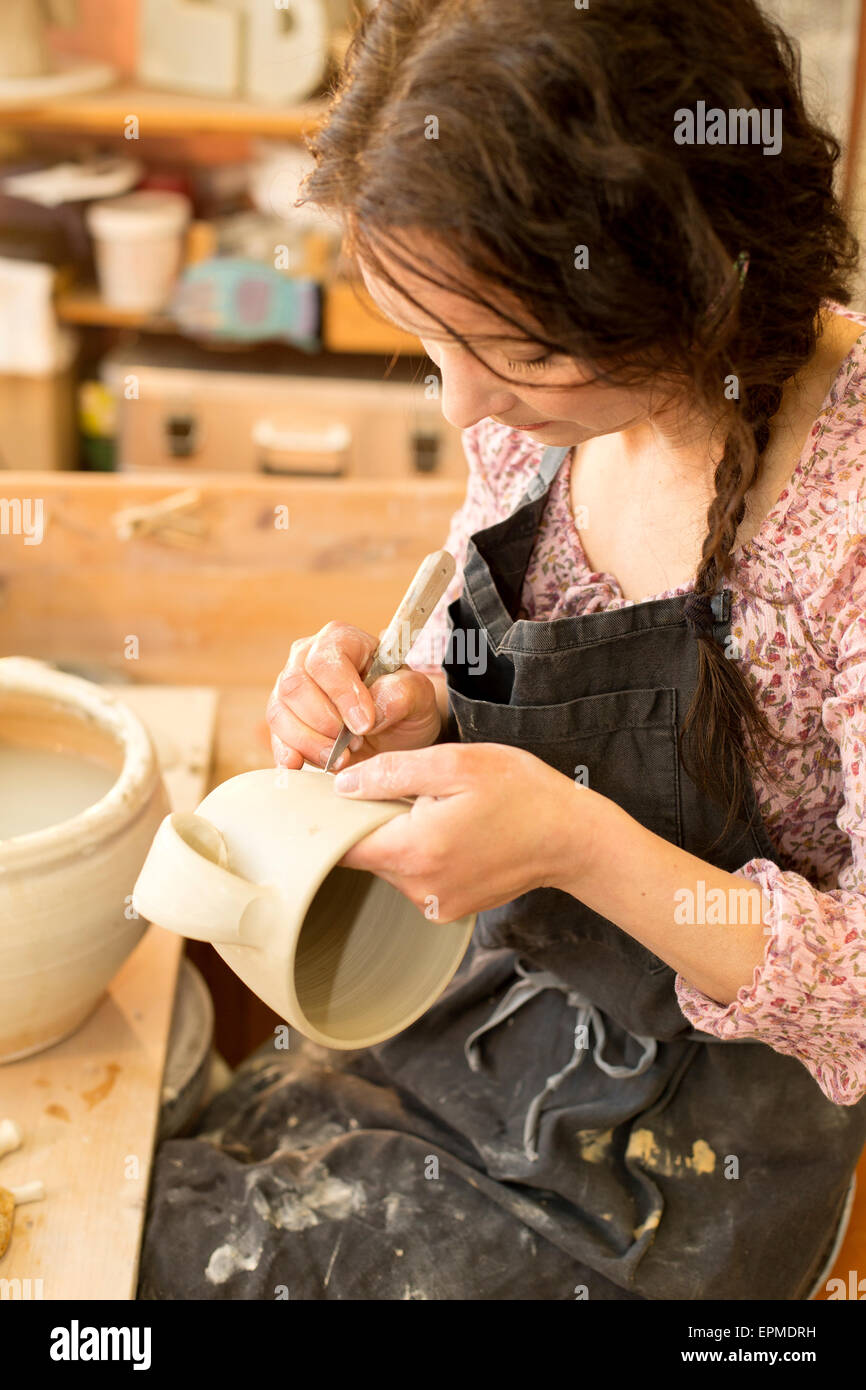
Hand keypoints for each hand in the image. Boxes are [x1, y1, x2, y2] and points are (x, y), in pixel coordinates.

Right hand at [266, 621, 441, 771]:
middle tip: (355, 743)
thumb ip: (402, 692)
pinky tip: (302, 765)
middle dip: (325, 723)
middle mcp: (306, 658)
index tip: (365, 724)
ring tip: (343, 757)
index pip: (326, 661)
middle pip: (295, 686)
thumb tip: (374, 707)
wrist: (394, 732)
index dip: (342, 694)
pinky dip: (288, 754)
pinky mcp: (282, 720)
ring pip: (279, 713)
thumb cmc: (403, 704)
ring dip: (310, 742)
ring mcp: (289, 689)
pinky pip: (274, 737)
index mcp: (342, 640)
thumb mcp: (417, 696)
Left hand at [333, 742, 598, 920]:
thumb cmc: (520, 792)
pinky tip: (452, 831)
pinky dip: (422, 853)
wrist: (571, 838)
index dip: (333, 817)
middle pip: (366, 854)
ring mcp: (434, 904)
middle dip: (374, 820)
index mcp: (414, 850)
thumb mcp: (456, 763)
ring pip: (390, 864)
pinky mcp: (448, 909)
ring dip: (401, 836)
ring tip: (439, 809)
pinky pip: (415, 877)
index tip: (340, 794)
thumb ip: (392, 773)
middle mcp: (418, 888)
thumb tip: (342, 785)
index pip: (340, 844)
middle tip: (405, 789)